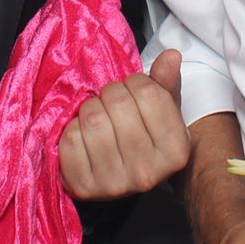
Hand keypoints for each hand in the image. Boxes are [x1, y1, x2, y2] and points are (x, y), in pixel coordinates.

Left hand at [59, 50, 191, 199]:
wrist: (127, 177)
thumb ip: (166, 82)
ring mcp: (114, 184)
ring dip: (91, 108)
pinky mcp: (84, 188)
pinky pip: (70, 139)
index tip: (134, 90)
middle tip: (113, 102)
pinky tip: (85, 136)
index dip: (136, 82)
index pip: (148, 93)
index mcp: (174, 151)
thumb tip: (170, 56)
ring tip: (99, 117)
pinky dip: (73, 128)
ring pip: (92, 119)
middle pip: (117, 104)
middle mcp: (147, 172)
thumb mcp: (164, 111)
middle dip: (111, 93)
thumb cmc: (148, 137)